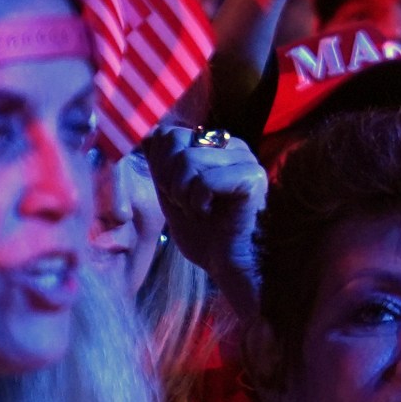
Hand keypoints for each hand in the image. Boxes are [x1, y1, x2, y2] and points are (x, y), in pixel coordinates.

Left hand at [147, 125, 269, 316]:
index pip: (170, 134)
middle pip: (175, 139)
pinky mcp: (252, 177)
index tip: (176, 196)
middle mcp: (234, 147)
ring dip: (183, 195)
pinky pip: (204, 181)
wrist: (230, 267)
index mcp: (217, 147)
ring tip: (200, 211)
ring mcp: (246, 159)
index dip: (160, 167)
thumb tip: (149, 137)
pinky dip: (198, 204)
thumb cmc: (205, 237)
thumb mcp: (173, 195)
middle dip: (168, 178)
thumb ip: (163, 166)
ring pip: (187, 160)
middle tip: (186, 204)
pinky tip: (212, 215)